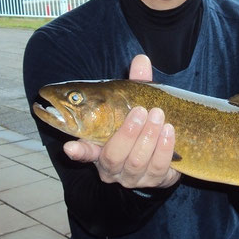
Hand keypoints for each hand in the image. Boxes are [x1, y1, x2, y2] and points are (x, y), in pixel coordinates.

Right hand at [63, 54, 180, 188]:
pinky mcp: (156, 179)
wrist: (163, 151)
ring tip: (158, 116)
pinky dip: (164, 147)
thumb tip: (141, 58)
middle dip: (127, 133)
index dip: (78, 151)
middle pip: (113, 156)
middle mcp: (113, 165)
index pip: (85, 150)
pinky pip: (159, 167)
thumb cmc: (142, 123)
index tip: (70, 145)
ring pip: (137, 162)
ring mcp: (134, 175)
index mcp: (101, 146)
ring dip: (148, 137)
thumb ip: (136, 83)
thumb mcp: (135, 102)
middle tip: (140, 111)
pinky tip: (169, 130)